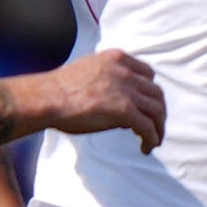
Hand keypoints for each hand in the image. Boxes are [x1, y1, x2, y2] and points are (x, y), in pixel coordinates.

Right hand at [37, 49, 165, 151]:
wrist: (48, 98)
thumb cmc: (59, 89)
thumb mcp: (88, 70)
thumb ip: (106, 77)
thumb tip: (113, 98)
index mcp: (117, 59)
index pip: (147, 74)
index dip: (150, 91)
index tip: (146, 104)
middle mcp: (126, 72)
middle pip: (156, 93)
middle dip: (158, 111)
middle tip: (154, 125)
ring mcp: (127, 91)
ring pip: (157, 110)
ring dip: (158, 127)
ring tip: (154, 140)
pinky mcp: (125, 111)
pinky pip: (147, 127)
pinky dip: (151, 138)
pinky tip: (146, 147)